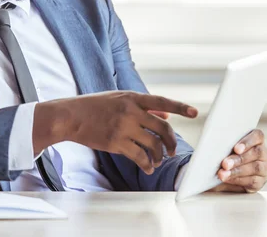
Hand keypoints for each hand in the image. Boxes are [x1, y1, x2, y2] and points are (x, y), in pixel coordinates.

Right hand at [34, 91, 197, 174]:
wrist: (71, 116)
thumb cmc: (95, 106)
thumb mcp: (119, 99)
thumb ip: (143, 106)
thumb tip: (165, 114)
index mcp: (132, 97)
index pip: (162, 101)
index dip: (180, 107)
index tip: (195, 113)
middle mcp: (131, 111)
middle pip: (162, 127)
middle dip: (171, 141)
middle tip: (172, 150)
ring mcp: (123, 127)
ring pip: (153, 144)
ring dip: (160, 155)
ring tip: (158, 160)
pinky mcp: (116, 143)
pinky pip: (139, 156)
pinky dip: (147, 164)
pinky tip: (148, 167)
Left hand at [210, 129, 266, 192]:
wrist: (226, 175)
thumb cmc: (226, 156)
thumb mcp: (226, 148)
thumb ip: (224, 144)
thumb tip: (212, 141)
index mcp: (256, 140)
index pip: (258, 136)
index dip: (248, 141)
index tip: (236, 148)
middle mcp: (263, 153)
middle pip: (256, 153)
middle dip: (239, 159)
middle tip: (225, 164)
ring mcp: (264, 168)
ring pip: (255, 167)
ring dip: (237, 171)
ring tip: (223, 174)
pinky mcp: (260, 181)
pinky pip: (252, 181)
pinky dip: (238, 180)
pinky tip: (227, 179)